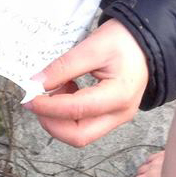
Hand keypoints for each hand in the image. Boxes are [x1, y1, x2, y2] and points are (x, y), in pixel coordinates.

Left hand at [25, 18, 147, 146]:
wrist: (146, 42)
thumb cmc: (124, 41)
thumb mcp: (93, 46)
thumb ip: (64, 66)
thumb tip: (37, 83)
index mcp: (119, 95)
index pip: (76, 110)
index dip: (48, 106)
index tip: (29, 96)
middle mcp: (120, 114)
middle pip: (79, 136)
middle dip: (51, 123)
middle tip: (38, 101)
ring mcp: (117, 118)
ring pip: (80, 135)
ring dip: (59, 119)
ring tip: (57, 90)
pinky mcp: (111, 117)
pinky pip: (84, 126)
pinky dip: (67, 116)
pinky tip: (67, 91)